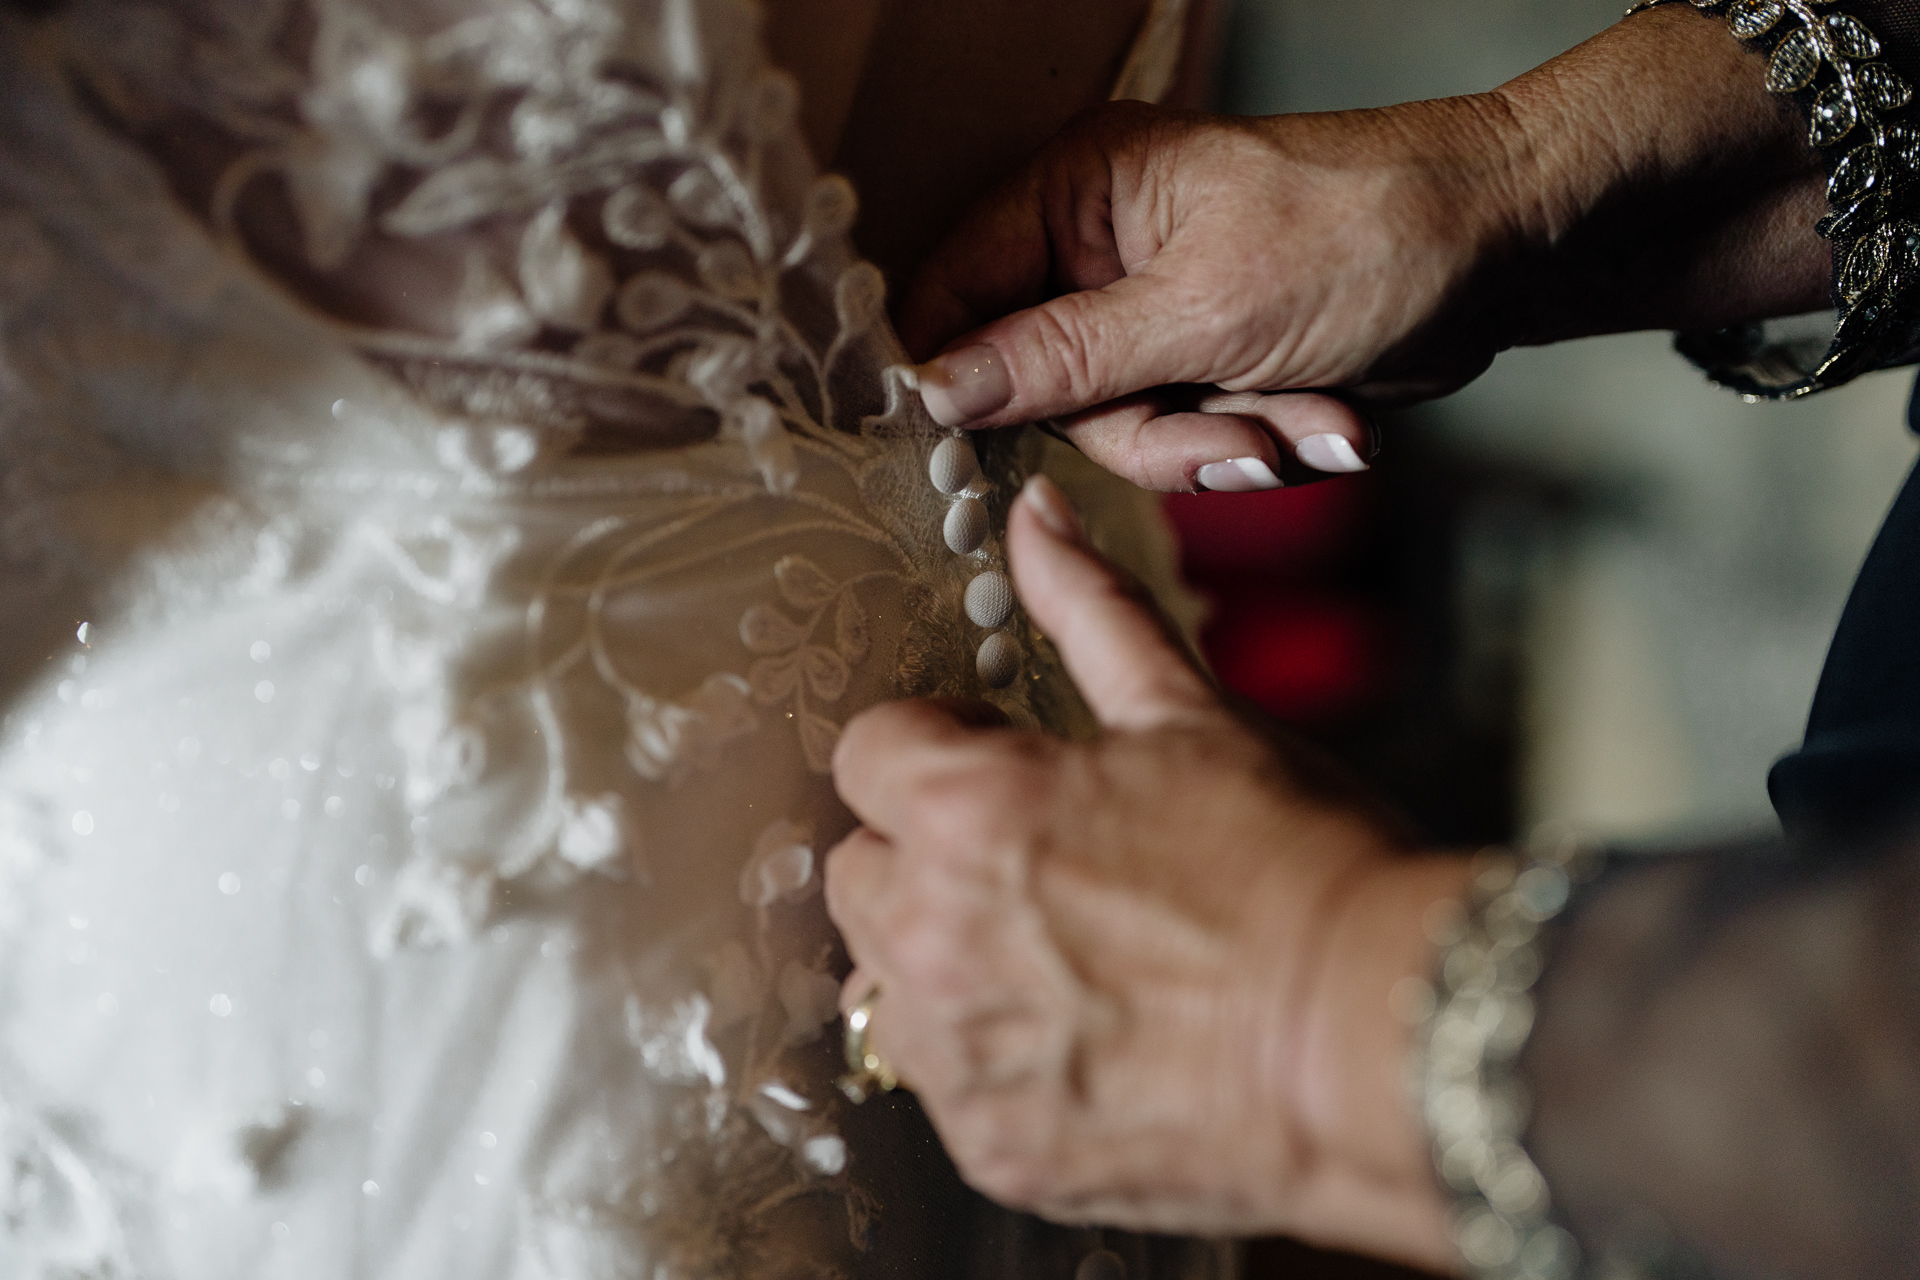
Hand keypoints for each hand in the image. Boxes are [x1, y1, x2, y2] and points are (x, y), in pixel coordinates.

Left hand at [824, 475, 1470, 1268]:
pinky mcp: (992, 1145)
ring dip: (943, 964)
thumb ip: (1090, 611)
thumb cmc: (1298, 866)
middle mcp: (933, 933)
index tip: (992, 769)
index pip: (864, 753)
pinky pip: (942, 1085)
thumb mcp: (1190, 717)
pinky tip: (1084, 1040)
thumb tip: (1036, 515)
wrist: (1378, 1041)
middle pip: (856, 873)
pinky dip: (991, 1062)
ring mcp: (957, 1052)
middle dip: (923, 857)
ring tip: (1062, 962)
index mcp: (967, 809)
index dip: (931, 751)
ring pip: (885, 985)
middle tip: (1034, 868)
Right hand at [895, 6, 1825, 492]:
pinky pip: (1183, 434)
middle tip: (1234, 442)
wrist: (1505, 249)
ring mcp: (1152, 307)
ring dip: (1216, 444)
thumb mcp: (1202, 311)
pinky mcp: (1203, 357)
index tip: (958, 451)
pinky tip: (1324, 422)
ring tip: (1309, 425)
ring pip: (1119, 427)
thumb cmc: (1365, 237)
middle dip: (1148, 431)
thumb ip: (1059, 360)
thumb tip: (934, 389)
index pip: (954, 289)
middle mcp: (1098, 246)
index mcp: (1077, 191)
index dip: (951, 376)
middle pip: (1041, 387)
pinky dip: (1253, 440)